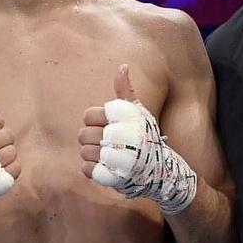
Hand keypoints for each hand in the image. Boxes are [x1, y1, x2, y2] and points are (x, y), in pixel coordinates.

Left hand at [79, 64, 196, 213]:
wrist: (159, 170)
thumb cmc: (144, 137)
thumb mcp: (138, 112)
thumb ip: (126, 91)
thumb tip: (123, 66)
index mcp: (123, 118)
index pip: (88, 115)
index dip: (95, 122)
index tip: (108, 127)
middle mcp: (121, 135)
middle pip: (83, 134)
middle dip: (92, 139)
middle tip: (107, 143)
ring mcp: (117, 157)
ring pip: (84, 152)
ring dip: (93, 156)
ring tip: (108, 156)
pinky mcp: (113, 176)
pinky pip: (87, 169)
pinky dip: (93, 170)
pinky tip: (105, 167)